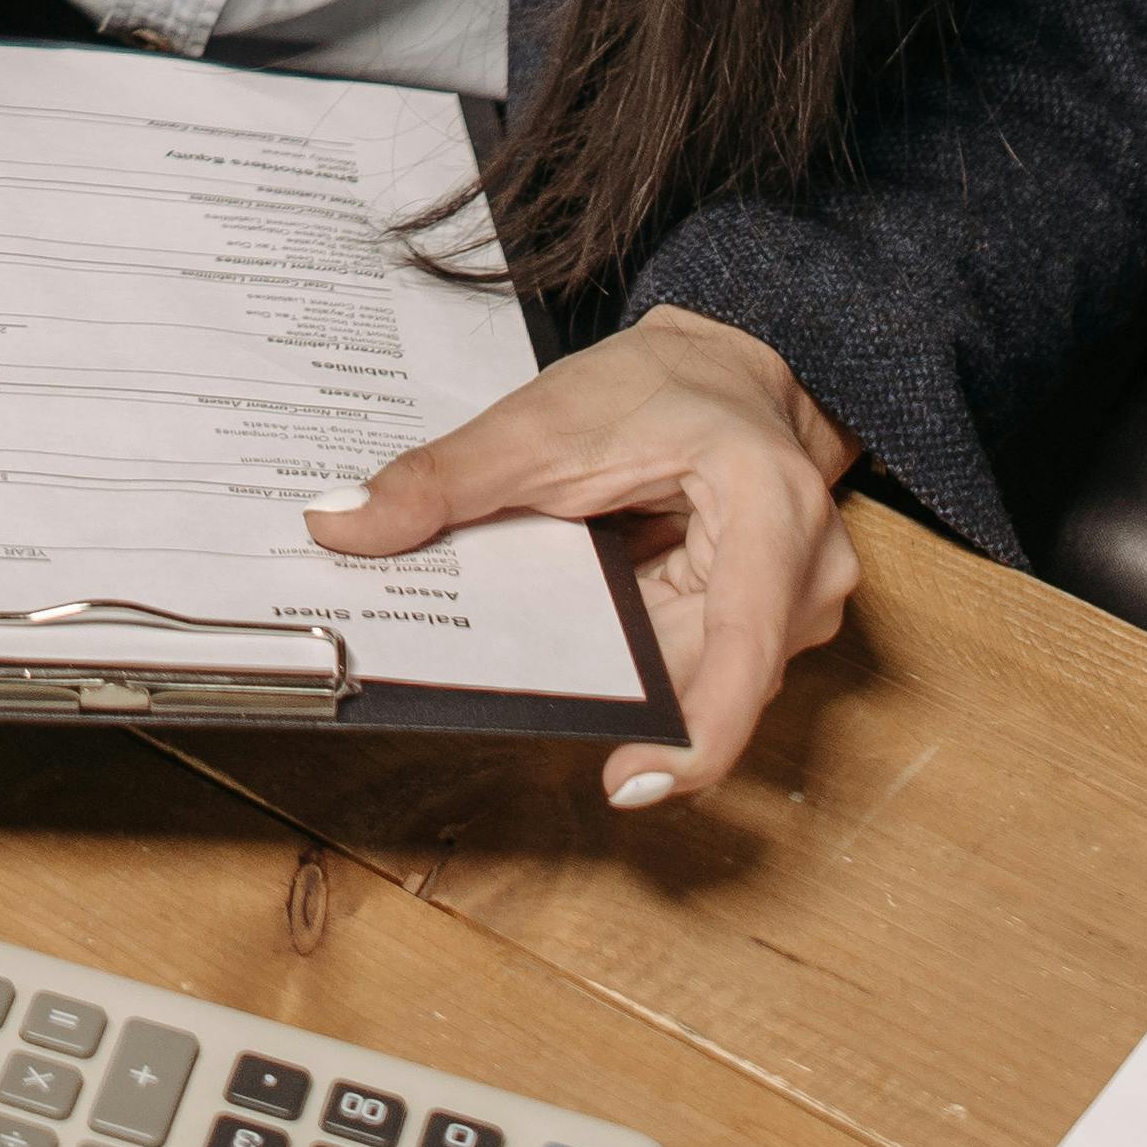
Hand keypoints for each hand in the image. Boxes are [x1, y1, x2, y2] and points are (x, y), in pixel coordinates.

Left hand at [302, 305, 861, 810]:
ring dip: (625, 659)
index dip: (694, 736)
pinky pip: (693, 659)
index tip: (625, 783)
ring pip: (695, 675)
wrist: (729, 362)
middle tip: (522, 682)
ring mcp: (796, 605)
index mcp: (771, 509)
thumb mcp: (542, 421)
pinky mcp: (767, 621)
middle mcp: (805, 575)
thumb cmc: (657, 383)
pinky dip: (637, 644)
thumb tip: (340, 524)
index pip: (743, 652)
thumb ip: (444, 478)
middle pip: (706, 675)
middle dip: (621, 686)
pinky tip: (594, 615)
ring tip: (551, 624)